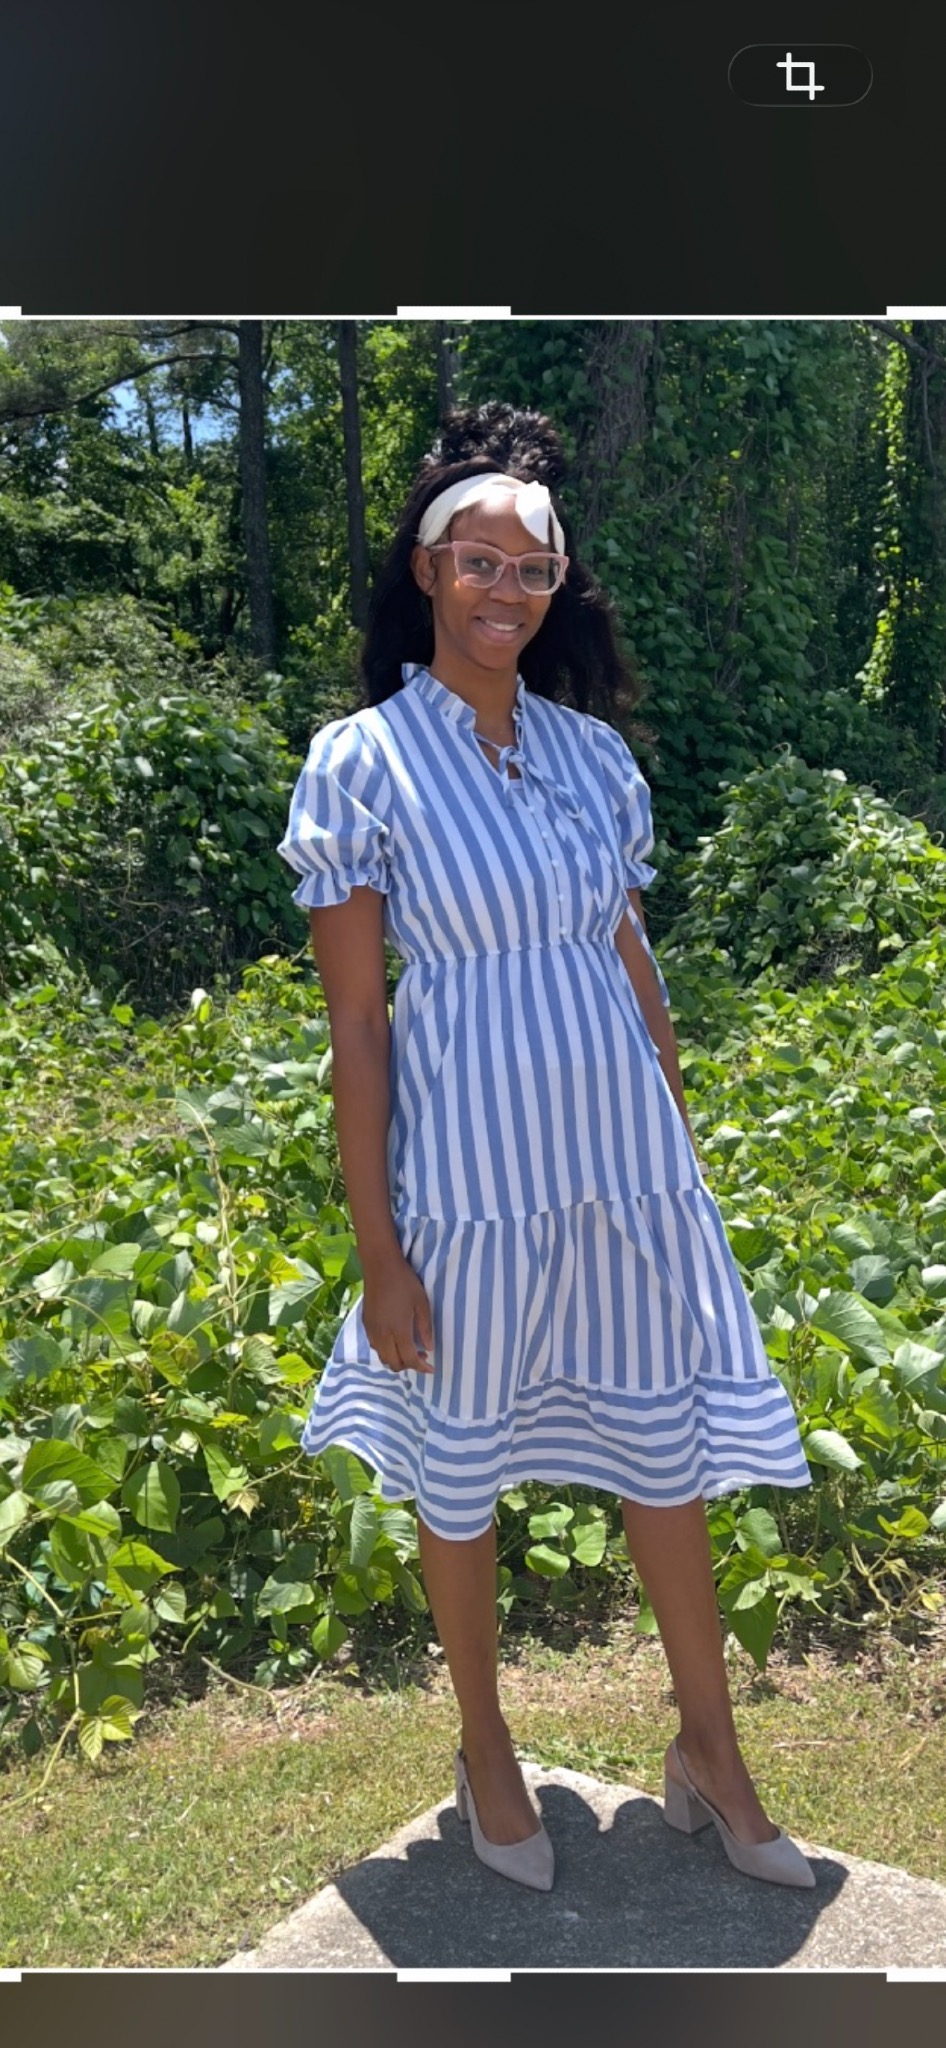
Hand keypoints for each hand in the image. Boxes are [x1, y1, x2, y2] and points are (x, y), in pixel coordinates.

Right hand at [361, 1248, 434, 1373]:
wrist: (380, 1266)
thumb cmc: (405, 1282)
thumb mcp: (422, 1303)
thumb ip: (425, 1328)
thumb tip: (429, 1348)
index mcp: (398, 1330)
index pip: (409, 1359)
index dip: (421, 1368)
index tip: (432, 1368)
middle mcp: (382, 1334)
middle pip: (393, 1364)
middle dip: (409, 1366)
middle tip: (422, 1358)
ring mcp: (372, 1330)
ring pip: (382, 1357)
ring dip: (396, 1359)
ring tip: (410, 1350)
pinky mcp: (366, 1324)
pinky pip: (375, 1347)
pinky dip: (387, 1351)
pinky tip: (396, 1340)